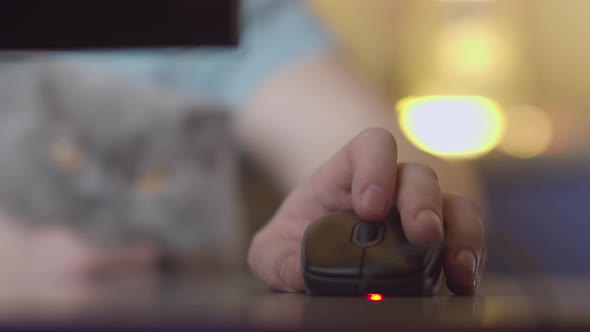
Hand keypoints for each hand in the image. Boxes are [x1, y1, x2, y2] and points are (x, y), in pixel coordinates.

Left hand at [247, 128, 484, 294]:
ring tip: (455, 264)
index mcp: (349, 174)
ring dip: (459, 230)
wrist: (314, 259)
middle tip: (420, 233)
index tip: (369, 207)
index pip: (372, 145)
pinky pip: (465, 238)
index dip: (376, 167)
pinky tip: (462, 280)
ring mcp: (418, 213)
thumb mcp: (272, 251)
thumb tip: (301, 278)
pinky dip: (470, 256)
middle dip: (421, 201)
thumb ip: (277, 261)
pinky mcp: (438, 244)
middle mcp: (391, 187)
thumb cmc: (295, 243)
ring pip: (454, 203)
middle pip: (419, 174)